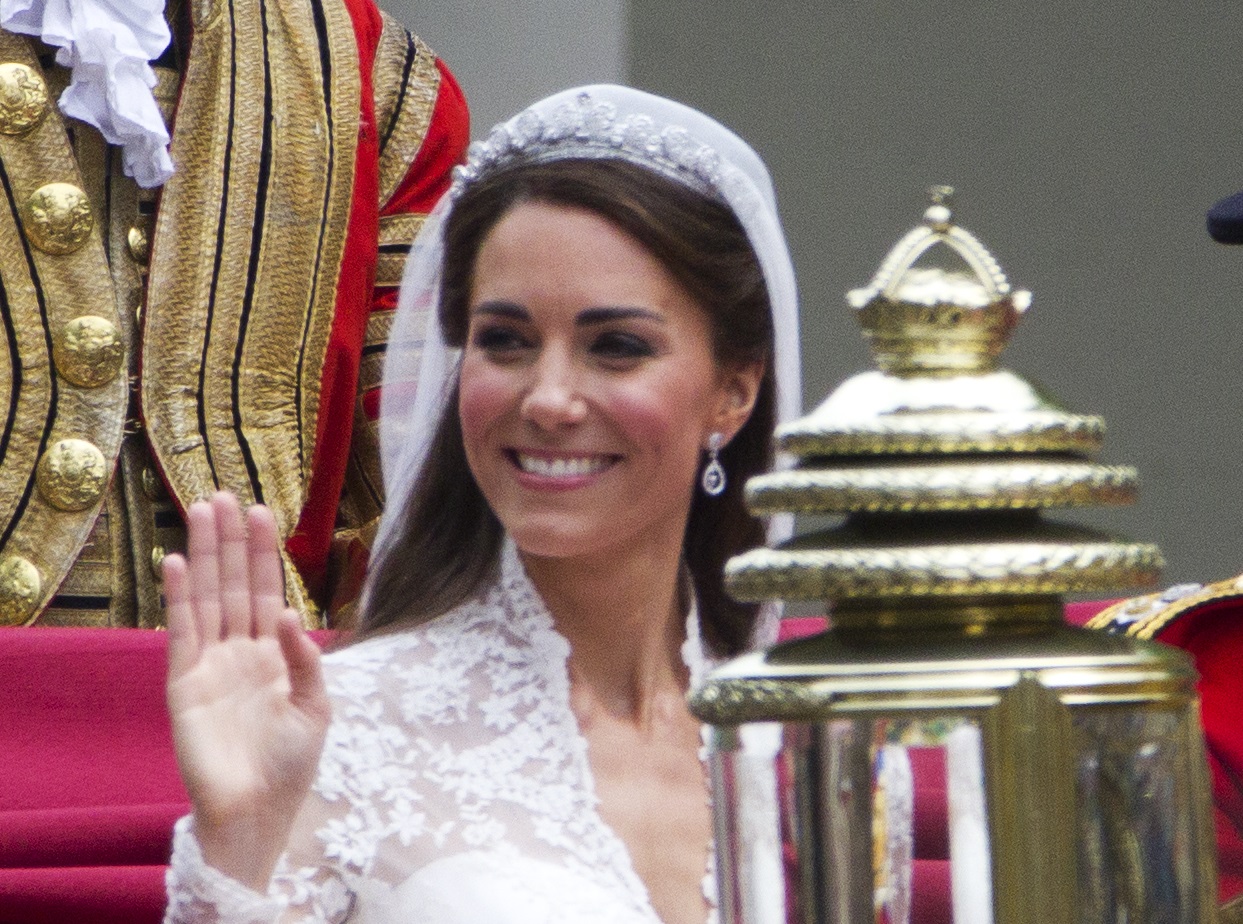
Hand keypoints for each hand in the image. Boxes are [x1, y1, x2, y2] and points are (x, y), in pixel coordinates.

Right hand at [164, 492, 331, 889]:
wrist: (258, 812)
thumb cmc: (291, 765)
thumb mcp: (317, 708)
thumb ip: (307, 659)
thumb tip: (291, 614)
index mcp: (274, 656)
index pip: (267, 592)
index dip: (264, 554)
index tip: (260, 512)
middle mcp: (240, 652)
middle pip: (234, 584)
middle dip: (230, 541)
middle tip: (224, 494)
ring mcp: (211, 664)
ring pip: (207, 597)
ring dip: (203, 555)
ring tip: (200, 510)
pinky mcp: (185, 684)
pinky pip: (181, 632)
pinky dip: (178, 597)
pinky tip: (175, 564)